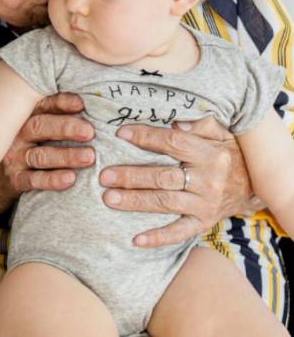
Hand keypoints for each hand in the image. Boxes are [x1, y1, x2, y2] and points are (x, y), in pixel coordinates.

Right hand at [2, 92, 94, 193]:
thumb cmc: (29, 147)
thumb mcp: (37, 128)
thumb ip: (59, 117)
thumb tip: (94, 106)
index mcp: (26, 117)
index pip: (43, 105)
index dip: (61, 103)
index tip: (81, 104)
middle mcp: (18, 134)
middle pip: (40, 127)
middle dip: (66, 128)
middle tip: (90, 132)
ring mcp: (14, 157)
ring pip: (40, 155)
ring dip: (66, 156)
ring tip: (89, 157)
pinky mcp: (15, 180)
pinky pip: (33, 180)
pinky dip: (52, 180)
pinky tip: (70, 180)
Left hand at [100, 116, 260, 247]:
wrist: (255, 185)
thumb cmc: (227, 153)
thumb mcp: (221, 133)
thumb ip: (200, 123)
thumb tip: (176, 121)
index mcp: (210, 154)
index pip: (173, 143)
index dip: (146, 137)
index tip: (121, 134)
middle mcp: (209, 181)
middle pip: (163, 177)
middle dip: (131, 176)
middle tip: (104, 176)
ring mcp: (206, 204)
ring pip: (165, 202)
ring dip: (135, 201)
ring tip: (109, 198)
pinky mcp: (203, 222)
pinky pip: (179, 232)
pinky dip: (158, 238)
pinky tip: (136, 240)